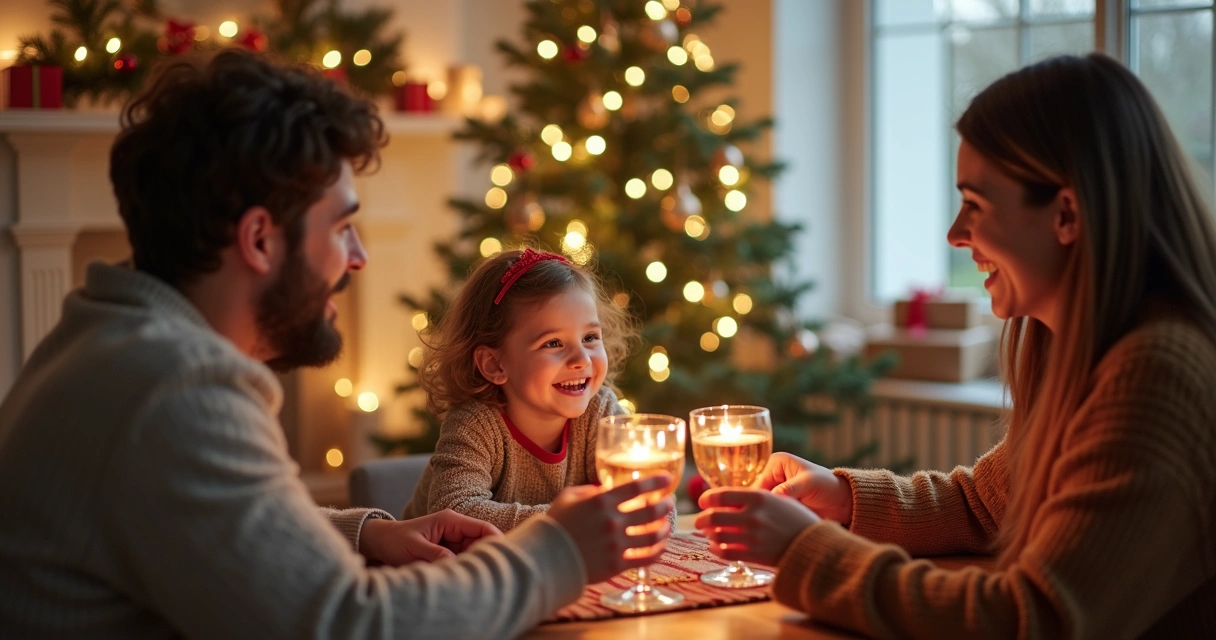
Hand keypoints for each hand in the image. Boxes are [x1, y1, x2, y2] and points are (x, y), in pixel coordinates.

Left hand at [359, 510, 501, 566]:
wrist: (380, 542)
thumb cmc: (395, 540)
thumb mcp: (413, 547)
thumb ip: (434, 553)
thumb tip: (454, 561)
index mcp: (450, 520)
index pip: (482, 528)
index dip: (496, 541)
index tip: (501, 557)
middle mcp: (455, 529)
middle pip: (481, 542)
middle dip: (484, 557)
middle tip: (484, 575)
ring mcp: (452, 540)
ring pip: (473, 553)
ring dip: (472, 565)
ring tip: (470, 578)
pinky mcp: (448, 551)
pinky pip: (463, 561)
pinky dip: (463, 569)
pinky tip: (461, 579)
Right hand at [547, 475, 674, 583]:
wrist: (546, 557)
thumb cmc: (555, 524)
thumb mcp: (568, 498)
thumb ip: (589, 491)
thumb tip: (605, 489)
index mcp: (601, 502)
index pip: (636, 488)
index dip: (655, 481)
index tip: (666, 478)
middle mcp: (612, 521)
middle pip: (651, 512)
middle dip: (665, 506)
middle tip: (669, 503)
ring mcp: (616, 544)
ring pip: (653, 536)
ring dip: (664, 529)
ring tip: (665, 526)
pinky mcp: (617, 564)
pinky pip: (646, 558)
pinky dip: (658, 552)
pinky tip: (661, 547)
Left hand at [694, 488, 820, 565]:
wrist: (813, 543)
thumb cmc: (796, 518)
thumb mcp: (778, 499)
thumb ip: (754, 498)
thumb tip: (729, 499)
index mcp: (758, 497)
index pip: (720, 495)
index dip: (706, 499)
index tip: (703, 502)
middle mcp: (752, 516)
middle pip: (713, 516)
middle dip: (701, 519)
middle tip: (699, 521)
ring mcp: (752, 536)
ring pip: (717, 535)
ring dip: (709, 535)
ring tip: (709, 535)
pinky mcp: (753, 554)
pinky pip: (725, 552)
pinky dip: (716, 549)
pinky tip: (715, 547)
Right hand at [751, 451, 852, 525]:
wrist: (841, 501)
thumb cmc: (827, 486)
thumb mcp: (809, 483)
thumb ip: (790, 488)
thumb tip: (774, 495)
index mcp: (776, 463)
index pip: (758, 485)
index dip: (756, 501)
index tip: (756, 518)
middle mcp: (773, 475)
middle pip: (757, 497)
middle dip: (760, 511)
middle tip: (761, 526)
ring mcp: (776, 490)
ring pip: (762, 507)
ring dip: (765, 517)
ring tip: (769, 529)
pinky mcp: (781, 503)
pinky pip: (770, 513)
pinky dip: (771, 521)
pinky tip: (775, 530)